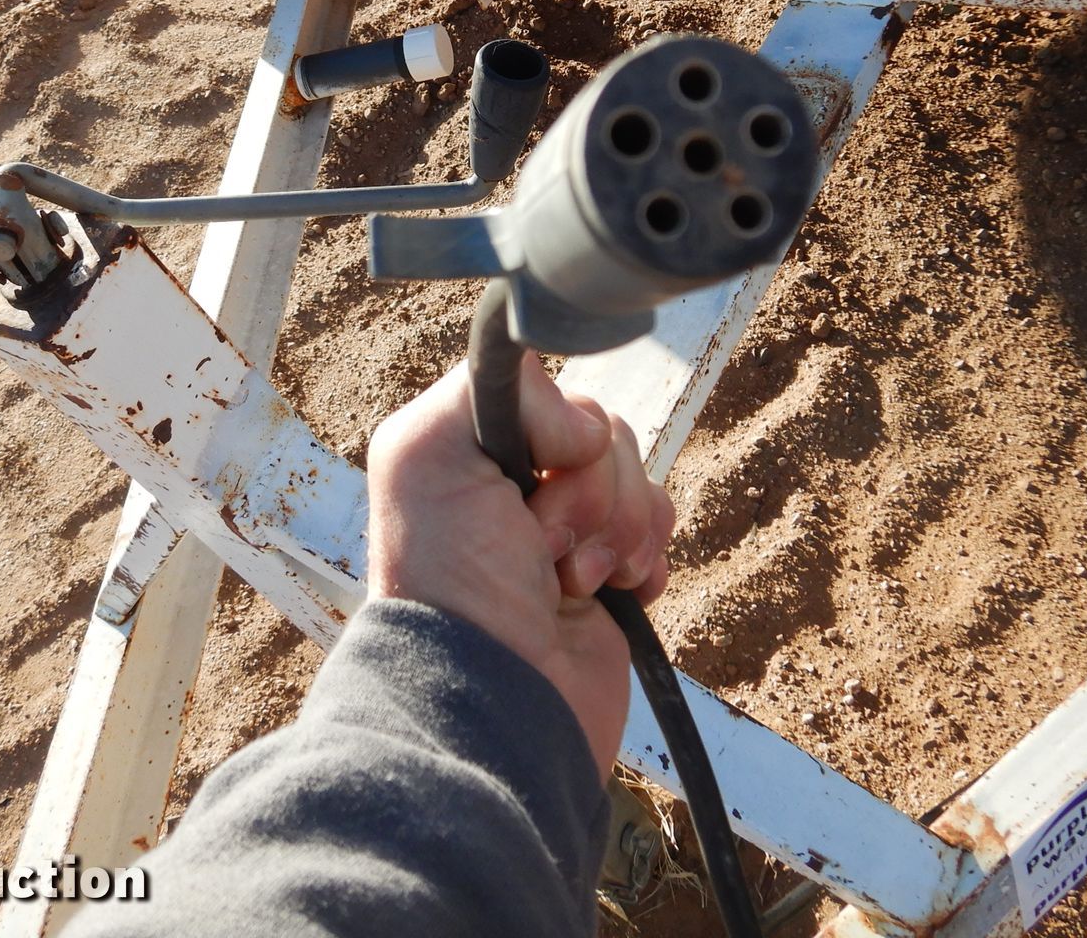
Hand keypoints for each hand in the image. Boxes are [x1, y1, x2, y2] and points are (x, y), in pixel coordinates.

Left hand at [366, 354, 675, 780]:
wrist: (500, 701)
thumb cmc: (453, 582)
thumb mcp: (425, 454)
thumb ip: (494, 386)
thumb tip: (582, 427)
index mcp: (469, 446)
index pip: (552, 393)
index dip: (556, 430)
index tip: (528, 476)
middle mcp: (517, 481)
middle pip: (605, 434)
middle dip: (586, 494)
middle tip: (540, 548)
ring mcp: (569, 528)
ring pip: (637, 479)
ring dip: (615, 532)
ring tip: (570, 583)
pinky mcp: (614, 572)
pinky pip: (661, 526)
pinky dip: (644, 559)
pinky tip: (611, 594)